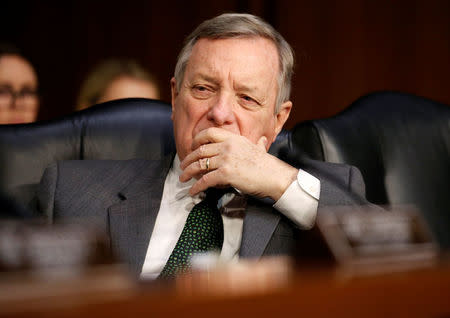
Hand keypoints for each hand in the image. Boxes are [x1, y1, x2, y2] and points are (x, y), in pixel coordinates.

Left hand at [179, 127, 297, 200]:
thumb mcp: (260, 148)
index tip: (192, 147)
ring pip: (199, 165)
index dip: (196, 140)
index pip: (209, 133)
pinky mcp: (226, 174)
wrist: (274, 176)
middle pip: (200, 151)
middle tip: (183, 166)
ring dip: (188, 172)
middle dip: (188, 159)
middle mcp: (227, 146)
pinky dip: (197, 186)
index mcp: (233, 138)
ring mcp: (226, 159)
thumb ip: (257, 144)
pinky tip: (193, 191)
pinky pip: (205, 180)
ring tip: (183, 178)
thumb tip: (262, 141)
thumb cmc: (267, 165)